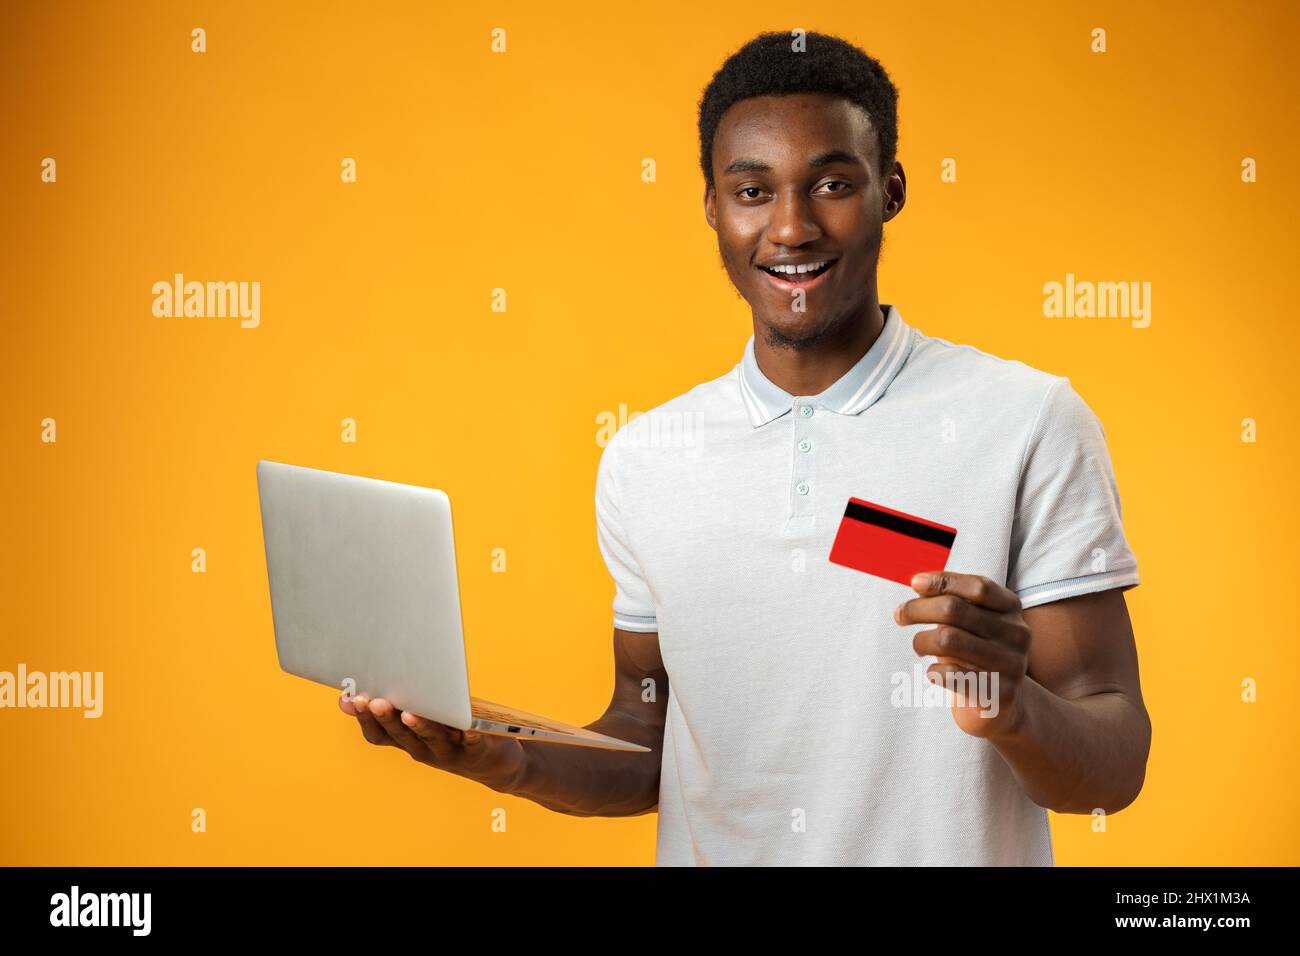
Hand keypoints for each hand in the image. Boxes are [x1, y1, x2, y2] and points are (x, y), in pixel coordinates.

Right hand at [339, 693, 527, 792]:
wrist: (494, 764)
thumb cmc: (450, 732)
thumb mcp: (418, 721)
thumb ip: (389, 711)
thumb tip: (345, 699)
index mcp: (408, 741)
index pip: (379, 734)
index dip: (365, 719)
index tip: (353, 698)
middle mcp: (424, 750)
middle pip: (402, 735)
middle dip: (387, 718)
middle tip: (374, 701)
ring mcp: (450, 752)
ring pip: (432, 739)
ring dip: (420, 726)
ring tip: (410, 712)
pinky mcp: (478, 751)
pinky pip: (472, 742)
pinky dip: (469, 734)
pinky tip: (467, 725)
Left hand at [894, 571, 1030, 738]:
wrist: (1001, 705)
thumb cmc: (975, 654)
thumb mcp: (970, 623)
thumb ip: (951, 600)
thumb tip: (919, 584)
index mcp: (1011, 608)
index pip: (978, 587)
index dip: (943, 581)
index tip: (914, 583)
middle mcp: (1017, 633)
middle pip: (955, 609)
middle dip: (918, 609)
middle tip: (900, 615)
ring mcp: (1011, 664)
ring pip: (947, 639)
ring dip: (921, 641)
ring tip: (918, 646)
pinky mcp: (999, 693)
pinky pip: (950, 673)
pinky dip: (933, 670)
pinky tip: (935, 672)